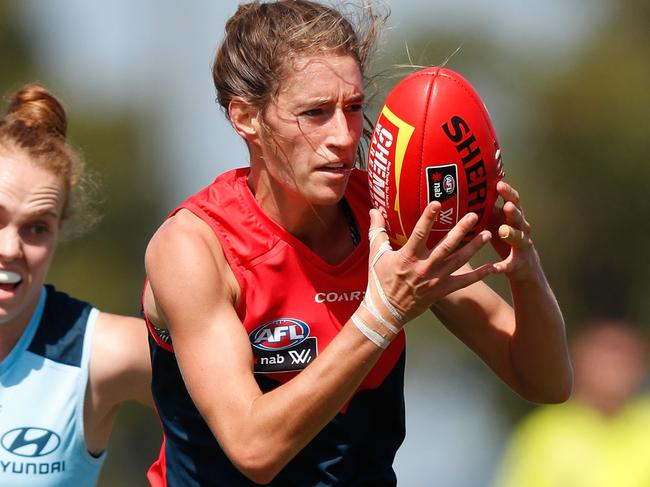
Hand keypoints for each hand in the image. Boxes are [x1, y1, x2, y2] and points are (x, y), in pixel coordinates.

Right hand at [366, 202, 493, 325]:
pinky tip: (492, 267)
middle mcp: (424, 267)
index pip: (419, 233)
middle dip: (461, 230)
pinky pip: (464, 282)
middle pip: (446, 246)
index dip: (428, 217)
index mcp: (407, 256)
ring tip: (488, 234)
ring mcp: (435, 280)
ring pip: (459, 261)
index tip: (438, 203)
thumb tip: (374, 210)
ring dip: (474, 247)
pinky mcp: (442, 291)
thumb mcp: (375, 255)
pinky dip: (479, 275)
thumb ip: (377, 231)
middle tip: (474, 216)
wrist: (386, 312)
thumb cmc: (380, 282)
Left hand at [488, 181, 539, 279]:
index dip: (507, 192)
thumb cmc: (504, 238)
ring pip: (519, 238)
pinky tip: (495, 268)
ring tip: (502, 231)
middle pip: (519, 217)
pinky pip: (512, 265)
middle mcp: (521, 228)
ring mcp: (523, 246)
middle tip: (507, 206)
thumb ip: (485, 210)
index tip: (499, 183)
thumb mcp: (495, 222)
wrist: (523, 266)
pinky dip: (503, 266)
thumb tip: (462, 194)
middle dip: (513, 211)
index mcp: (512, 217)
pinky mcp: (519, 264)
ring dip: (512, 234)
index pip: (513, 200)